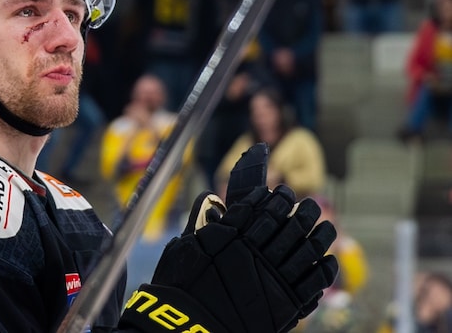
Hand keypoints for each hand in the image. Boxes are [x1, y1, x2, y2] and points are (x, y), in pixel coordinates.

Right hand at [120, 143, 337, 332]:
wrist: (190, 327)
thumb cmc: (181, 288)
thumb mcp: (184, 248)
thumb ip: (200, 222)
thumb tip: (209, 197)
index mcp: (232, 236)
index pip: (262, 208)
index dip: (276, 198)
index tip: (283, 192)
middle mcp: (255, 252)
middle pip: (289, 224)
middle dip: (303, 211)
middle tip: (310, 205)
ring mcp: (273, 278)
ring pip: (308, 248)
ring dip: (320, 235)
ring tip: (326, 227)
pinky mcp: (285, 304)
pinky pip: (314, 281)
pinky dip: (325, 269)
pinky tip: (328, 260)